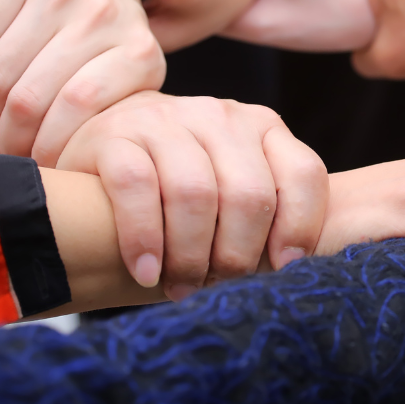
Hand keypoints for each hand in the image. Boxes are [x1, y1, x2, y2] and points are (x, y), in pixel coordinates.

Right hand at [0, 0, 164, 165]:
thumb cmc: (108, 48)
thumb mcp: (126, 85)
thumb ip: (112, 123)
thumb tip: (80, 196)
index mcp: (140, 51)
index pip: (77, 111)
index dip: (44, 149)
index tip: (36, 168)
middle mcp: (106, 11)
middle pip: (29, 97)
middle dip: (4, 140)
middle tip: (1, 156)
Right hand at [57, 91, 327, 301]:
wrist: (101, 157)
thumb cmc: (182, 193)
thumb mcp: (234, 189)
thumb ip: (271, 215)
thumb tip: (298, 271)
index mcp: (262, 126)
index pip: (303, 174)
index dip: (300, 228)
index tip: (282, 270)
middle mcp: (219, 115)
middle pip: (249, 193)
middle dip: (238, 254)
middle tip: (220, 287)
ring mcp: (165, 118)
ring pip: (194, 193)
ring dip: (189, 256)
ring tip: (181, 288)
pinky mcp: (114, 132)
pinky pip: (136, 187)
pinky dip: (143, 238)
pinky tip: (146, 271)